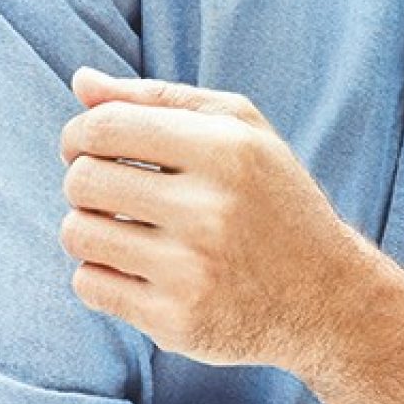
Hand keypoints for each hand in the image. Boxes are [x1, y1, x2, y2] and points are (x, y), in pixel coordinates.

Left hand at [57, 66, 383, 374]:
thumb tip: (82, 81)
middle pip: (82, 180)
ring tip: (122, 230)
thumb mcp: (239, 130)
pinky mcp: (177, 321)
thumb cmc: (272, 200)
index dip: (79, 133)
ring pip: (77, 234)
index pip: (105, 127)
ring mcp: (192, 271)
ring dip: (88, 229)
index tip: (87, 148)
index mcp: (226, 150)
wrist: (326, 299)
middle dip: (83, 182)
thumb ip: (159, 99)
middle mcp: (210, 210)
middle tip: (111, 193)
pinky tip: (136, 270)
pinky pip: (89, 285)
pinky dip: (100, 275)